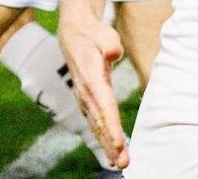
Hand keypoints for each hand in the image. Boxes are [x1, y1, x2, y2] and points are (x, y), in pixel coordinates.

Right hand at [58, 17, 128, 168]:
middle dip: (111, 144)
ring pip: (97, 126)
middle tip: (123, 163)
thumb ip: (110, 44)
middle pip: (101, 122)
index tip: (120, 144)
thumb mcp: (104, 34)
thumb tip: (114, 53)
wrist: (74, 35)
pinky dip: (103, 137)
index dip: (112, 126)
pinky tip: (111, 151)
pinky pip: (95, 122)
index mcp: (92, 79)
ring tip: (119, 163)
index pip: (104, 106)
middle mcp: (87, 93)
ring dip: (108, 145)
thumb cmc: (94, 35)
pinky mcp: (87, 101)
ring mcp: (85, 99)